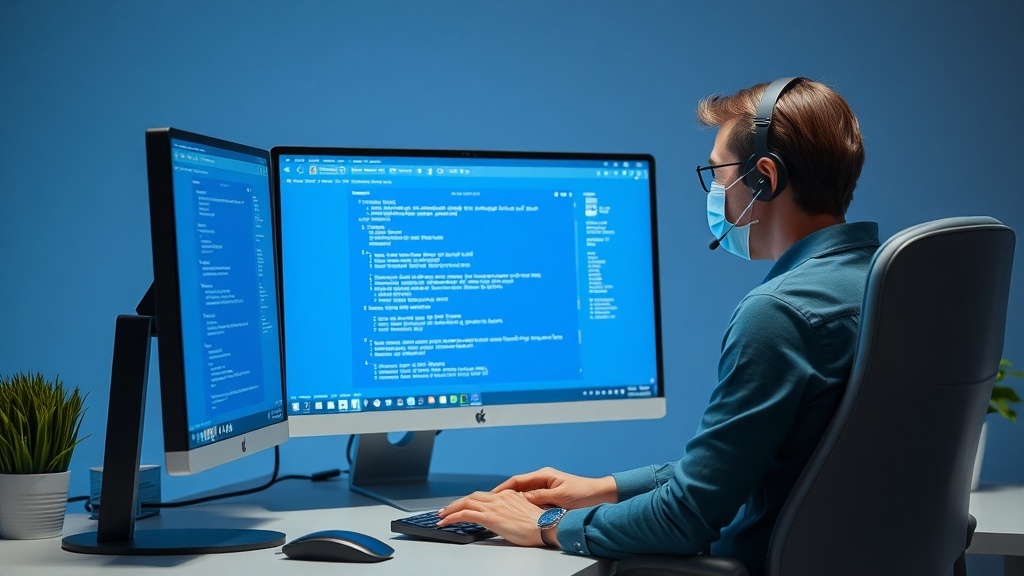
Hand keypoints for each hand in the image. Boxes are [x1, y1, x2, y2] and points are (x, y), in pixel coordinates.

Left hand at [437, 490, 546, 546]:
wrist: (545, 526)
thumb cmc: (539, 525)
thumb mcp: (524, 514)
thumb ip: (512, 513)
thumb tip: (505, 520)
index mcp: (508, 495)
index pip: (484, 496)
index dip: (471, 501)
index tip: (464, 506)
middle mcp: (499, 497)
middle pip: (472, 497)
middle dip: (457, 503)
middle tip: (447, 509)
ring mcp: (494, 506)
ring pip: (465, 503)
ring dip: (451, 509)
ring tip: (442, 516)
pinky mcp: (489, 517)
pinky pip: (465, 514)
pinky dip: (452, 517)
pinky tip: (445, 522)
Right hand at [492, 467, 617, 509]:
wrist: (600, 495)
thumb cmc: (583, 493)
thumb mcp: (560, 496)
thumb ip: (541, 496)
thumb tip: (522, 498)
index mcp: (544, 475)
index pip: (518, 480)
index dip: (504, 488)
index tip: (492, 495)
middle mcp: (543, 480)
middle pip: (519, 487)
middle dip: (505, 494)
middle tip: (492, 503)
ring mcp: (546, 488)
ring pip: (525, 494)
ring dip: (514, 501)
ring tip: (501, 508)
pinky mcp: (550, 496)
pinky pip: (533, 500)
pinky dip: (524, 505)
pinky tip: (519, 512)